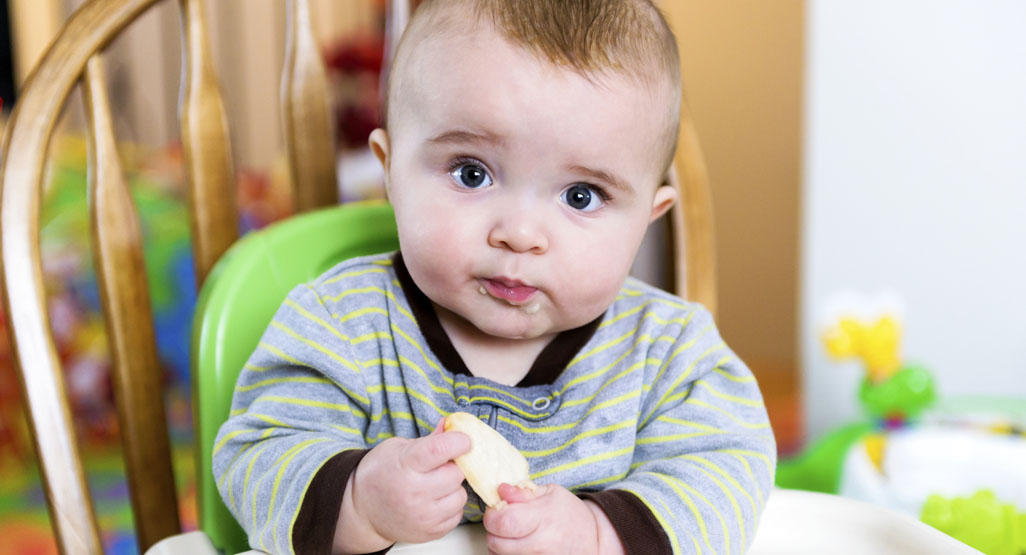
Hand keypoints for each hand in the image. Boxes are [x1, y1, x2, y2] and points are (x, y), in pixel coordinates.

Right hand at [340, 420, 469, 548]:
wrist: (362, 509)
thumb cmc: (380, 474)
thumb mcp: (397, 448)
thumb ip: (428, 440)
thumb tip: (451, 425)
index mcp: (405, 465)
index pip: (440, 449)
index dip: (458, 441)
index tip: (463, 440)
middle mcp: (414, 492)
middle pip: (456, 474)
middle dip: (453, 467)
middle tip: (439, 467)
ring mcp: (422, 515)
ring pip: (460, 496)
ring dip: (453, 488)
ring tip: (435, 485)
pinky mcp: (429, 532)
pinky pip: (457, 515)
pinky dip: (450, 506)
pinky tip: (434, 501)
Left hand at [483, 483, 621, 554]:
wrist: (592, 542)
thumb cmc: (570, 516)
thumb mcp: (551, 494)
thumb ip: (523, 492)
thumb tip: (501, 490)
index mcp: (543, 519)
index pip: (503, 521)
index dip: (493, 514)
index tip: (499, 509)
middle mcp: (540, 545)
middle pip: (496, 542)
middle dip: (494, 530)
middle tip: (505, 521)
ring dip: (499, 543)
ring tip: (514, 533)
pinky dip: (507, 553)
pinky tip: (518, 545)